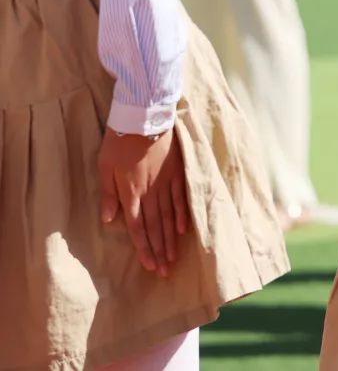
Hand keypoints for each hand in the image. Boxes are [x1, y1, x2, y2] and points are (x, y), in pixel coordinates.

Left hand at [98, 125, 189, 276]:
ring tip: (174, 258)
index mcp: (131, 193)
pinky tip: (183, 230)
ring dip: (171, 239)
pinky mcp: (177, 171)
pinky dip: (182, 215)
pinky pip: (181, 198)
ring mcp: (166, 182)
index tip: (150, 267)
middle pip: (156, 227)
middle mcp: (150, 192)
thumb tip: (108, 220)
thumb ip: (108, 194)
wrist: (144, 116)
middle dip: (160, 251)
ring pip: (169, 216)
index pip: (138, 228)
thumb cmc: (119, 141)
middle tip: (165, 271)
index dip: (145, 249)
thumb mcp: (104, 166)